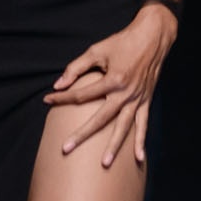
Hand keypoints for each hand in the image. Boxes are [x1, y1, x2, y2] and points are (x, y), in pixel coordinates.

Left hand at [44, 5, 177, 167]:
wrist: (153, 37)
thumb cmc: (123, 42)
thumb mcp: (97, 50)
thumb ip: (76, 68)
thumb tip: (58, 84)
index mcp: (113, 79)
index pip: (81, 94)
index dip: (62, 97)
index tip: (47, 100)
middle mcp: (126, 93)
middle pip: (100, 119)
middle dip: (82, 135)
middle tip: (66, 148)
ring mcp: (137, 99)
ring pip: (123, 127)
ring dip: (114, 146)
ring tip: (104, 164)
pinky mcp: (145, 101)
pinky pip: (143, 125)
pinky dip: (141, 142)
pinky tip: (139, 158)